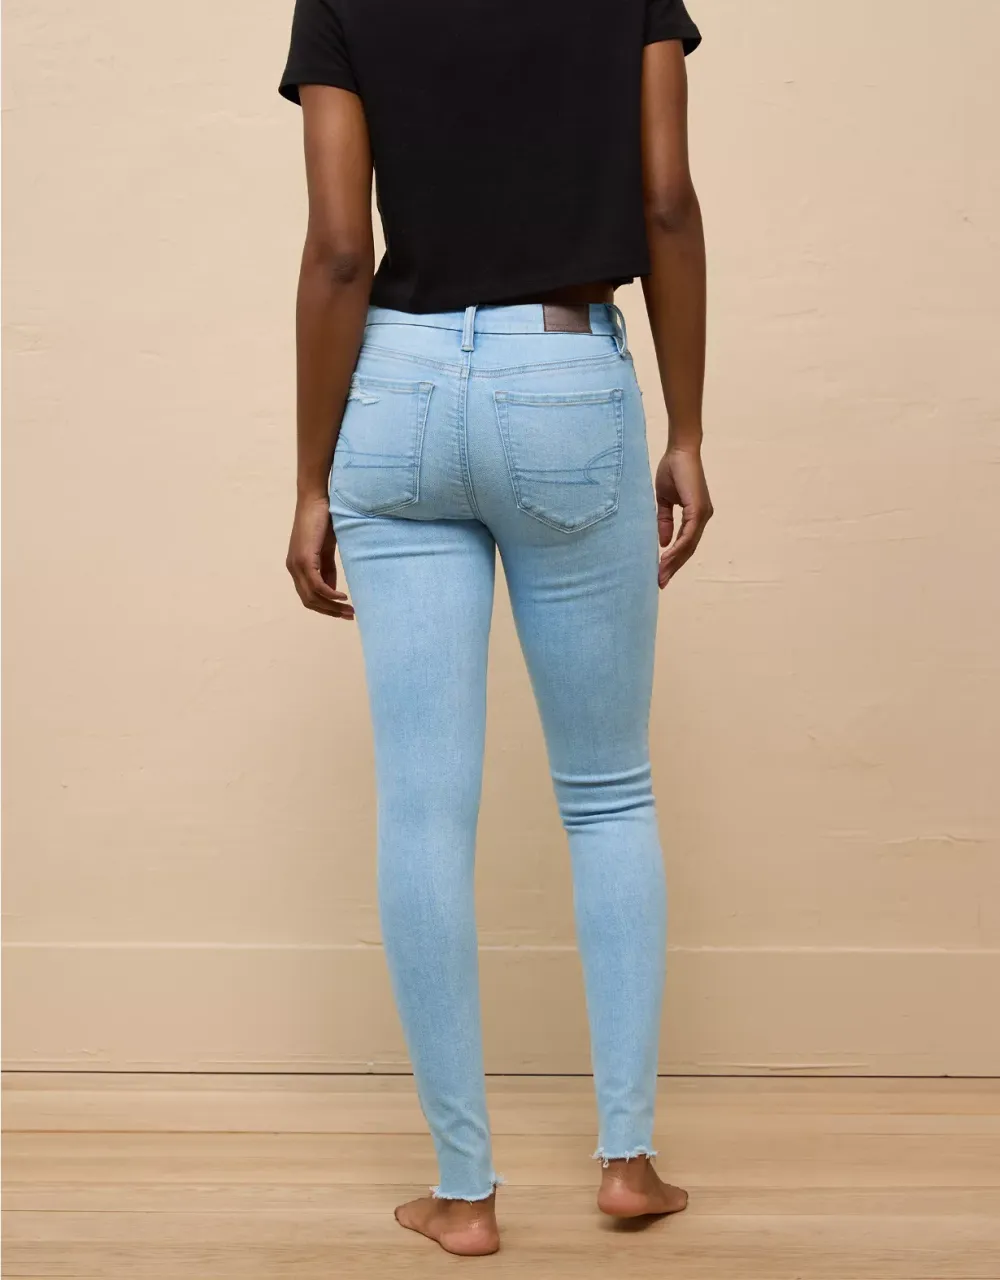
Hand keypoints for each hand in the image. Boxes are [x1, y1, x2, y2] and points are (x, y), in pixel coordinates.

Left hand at [286, 493, 354, 619]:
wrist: (315, 500)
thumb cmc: (322, 520)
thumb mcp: (326, 550)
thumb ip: (327, 569)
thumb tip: (332, 589)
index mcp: (297, 567)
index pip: (308, 596)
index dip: (325, 608)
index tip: (343, 612)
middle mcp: (293, 569)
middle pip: (310, 601)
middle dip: (330, 611)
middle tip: (350, 616)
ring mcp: (296, 565)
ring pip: (313, 596)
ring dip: (332, 606)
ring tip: (350, 610)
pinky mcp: (304, 559)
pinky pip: (317, 586)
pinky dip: (330, 595)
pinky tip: (343, 597)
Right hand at [654, 447, 712, 587]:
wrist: (679, 451)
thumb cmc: (672, 470)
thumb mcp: (664, 501)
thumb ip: (665, 521)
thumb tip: (662, 543)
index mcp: (695, 516)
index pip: (685, 544)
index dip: (674, 560)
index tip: (661, 574)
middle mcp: (702, 517)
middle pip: (688, 549)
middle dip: (674, 567)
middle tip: (661, 582)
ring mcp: (702, 514)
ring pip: (689, 545)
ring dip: (674, 562)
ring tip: (661, 575)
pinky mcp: (699, 509)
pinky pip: (688, 535)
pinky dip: (677, 548)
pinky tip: (666, 558)